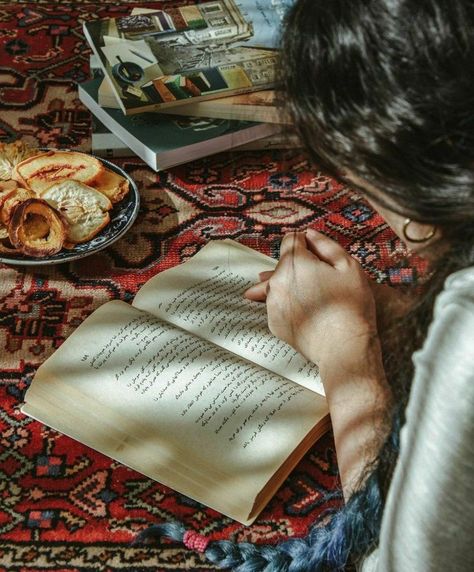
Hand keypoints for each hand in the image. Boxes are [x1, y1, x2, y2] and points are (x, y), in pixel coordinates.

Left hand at [245, 229, 377, 367]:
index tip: (319, 255)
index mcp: (295, 262)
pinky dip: (289, 305)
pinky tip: (309, 313)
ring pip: (279, 284)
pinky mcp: (273, 322)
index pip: (291, 239)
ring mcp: (272, 303)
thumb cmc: (350, 306)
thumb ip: (326, 245)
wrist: (344, 348)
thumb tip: (309, 234)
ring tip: (315, 298)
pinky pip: (279, 305)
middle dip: (299, 266)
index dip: (307, 244)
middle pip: (284, 262)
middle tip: (323, 280)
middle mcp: (277, 281)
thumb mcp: (349, 267)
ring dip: (292, 285)